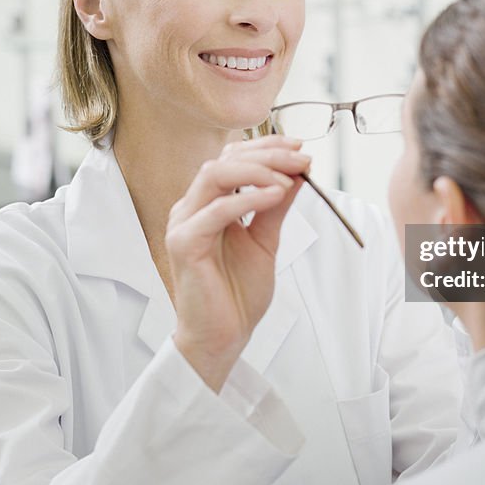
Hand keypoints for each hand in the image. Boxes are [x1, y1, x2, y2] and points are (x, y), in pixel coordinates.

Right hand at [166, 136, 310, 391]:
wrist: (222, 337)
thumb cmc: (237, 293)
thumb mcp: (266, 241)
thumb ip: (276, 207)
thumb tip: (297, 173)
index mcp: (207, 203)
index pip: (232, 158)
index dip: (265, 148)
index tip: (300, 148)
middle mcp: (191, 207)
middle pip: (224, 160)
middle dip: (267, 155)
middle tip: (301, 159)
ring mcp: (183, 223)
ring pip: (215, 176)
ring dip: (257, 170)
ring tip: (290, 177)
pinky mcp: (183, 243)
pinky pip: (215, 211)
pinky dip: (248, 199)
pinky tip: (276, 196)